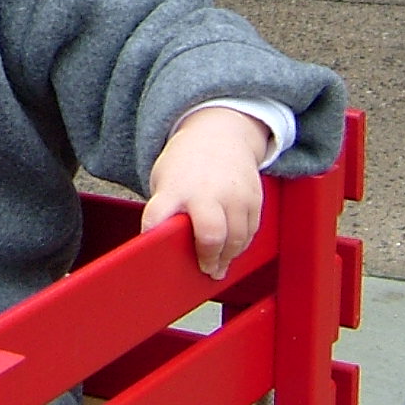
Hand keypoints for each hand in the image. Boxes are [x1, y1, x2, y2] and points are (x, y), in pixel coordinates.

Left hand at [141, 106, 270, 279]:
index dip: (154, 232)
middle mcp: (205, 192)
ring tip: (218, 267)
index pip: (159, 214)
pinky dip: (241, 244)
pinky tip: (232, 248)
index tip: (151, 247)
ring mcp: (233, 195)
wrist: (219, 134)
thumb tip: (166, 247)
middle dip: (208, 257)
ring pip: (236, 239)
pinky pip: (250, 231)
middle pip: (210, 234)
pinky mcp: (253, 198)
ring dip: (227, 257)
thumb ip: (165, 211)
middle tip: (206, 270)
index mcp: (175, 189)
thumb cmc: (185, 166)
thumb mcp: (164, 180)